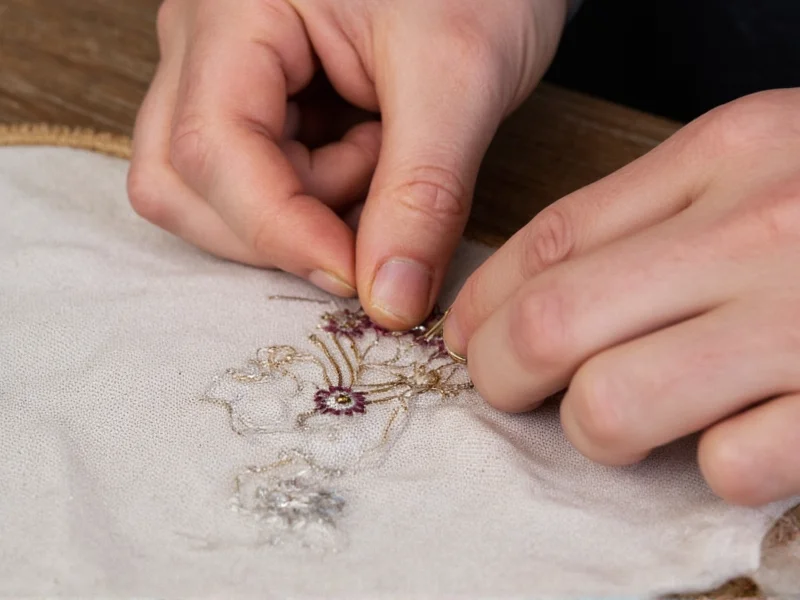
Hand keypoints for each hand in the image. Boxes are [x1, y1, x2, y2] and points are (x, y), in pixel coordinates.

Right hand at [127, 0, 566, 326]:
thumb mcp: (460, 75)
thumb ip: (422, 193)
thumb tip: (390, 301)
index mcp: (235, 9)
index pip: (209, 148)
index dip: (281, 231)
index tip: (360, 278)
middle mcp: (205, 41)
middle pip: (183, 180)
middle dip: (280, 223)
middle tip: (375, 198)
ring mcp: (224, 73)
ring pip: (211, 193)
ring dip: (300, 212)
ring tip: (381, 156)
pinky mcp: (256, 103)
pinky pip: (254, 185)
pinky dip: (316, 200)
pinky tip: (372, 156)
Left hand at [445, 90, 799, 505]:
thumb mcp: (755, 162)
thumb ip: (645, 213)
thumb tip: (520, 289)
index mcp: (725, 154)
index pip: (547, 241)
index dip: (481, 303)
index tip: (465, 336)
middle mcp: (758, 229)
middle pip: (552, 324)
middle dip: (501, 375)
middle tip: (511, 390)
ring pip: (612, 406)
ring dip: (595, 428)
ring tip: (622, 418)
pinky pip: (731, 464)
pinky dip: (712, 464)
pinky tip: (734, 437)